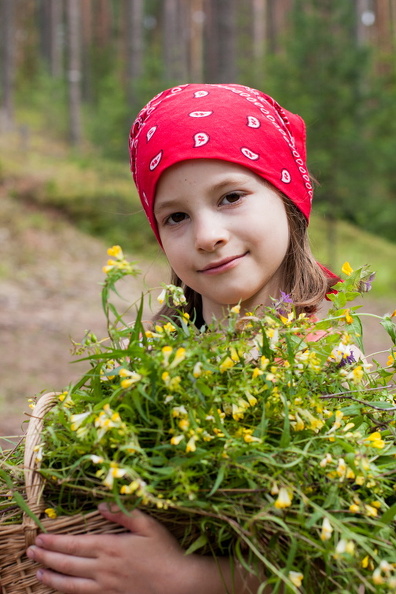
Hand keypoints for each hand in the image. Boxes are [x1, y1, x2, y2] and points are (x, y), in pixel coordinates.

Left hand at [26, 505, 190, 593]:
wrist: (178, 585)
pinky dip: (68, 593)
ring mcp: (105, 587)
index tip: (40, 538)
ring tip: (38, 573)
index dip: (55, 542)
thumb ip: (123, 514)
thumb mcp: (148, 525)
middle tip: (31, 552)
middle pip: (67, 563)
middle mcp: (103, 568)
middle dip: (46, 557)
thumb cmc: (165, 553)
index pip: (74, 544)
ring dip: (52, 578)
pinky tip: (62, 589)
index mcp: (110, 546)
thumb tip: (101, 505)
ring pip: (70, 584)